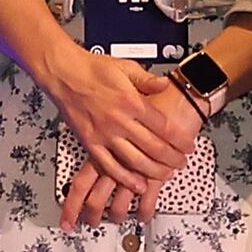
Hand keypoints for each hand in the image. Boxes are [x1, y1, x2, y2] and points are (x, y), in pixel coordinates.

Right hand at [42, 48, 198, 207]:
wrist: (63, 72)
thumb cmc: (92, 69)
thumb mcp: (126, 67)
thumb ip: (148, 79)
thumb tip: (166, 85)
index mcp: (131, 101)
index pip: (164, 126)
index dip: (180, 139)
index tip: (188, 144)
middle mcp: (119, 120)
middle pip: (154, 147)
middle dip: (172, 158)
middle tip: (181, 162)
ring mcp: (104, 134)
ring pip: (135, 161)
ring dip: (154, 171)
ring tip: (166, 175)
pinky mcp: (90, 143)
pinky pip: (109, 166)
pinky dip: (125, 178)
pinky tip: (137, 185)